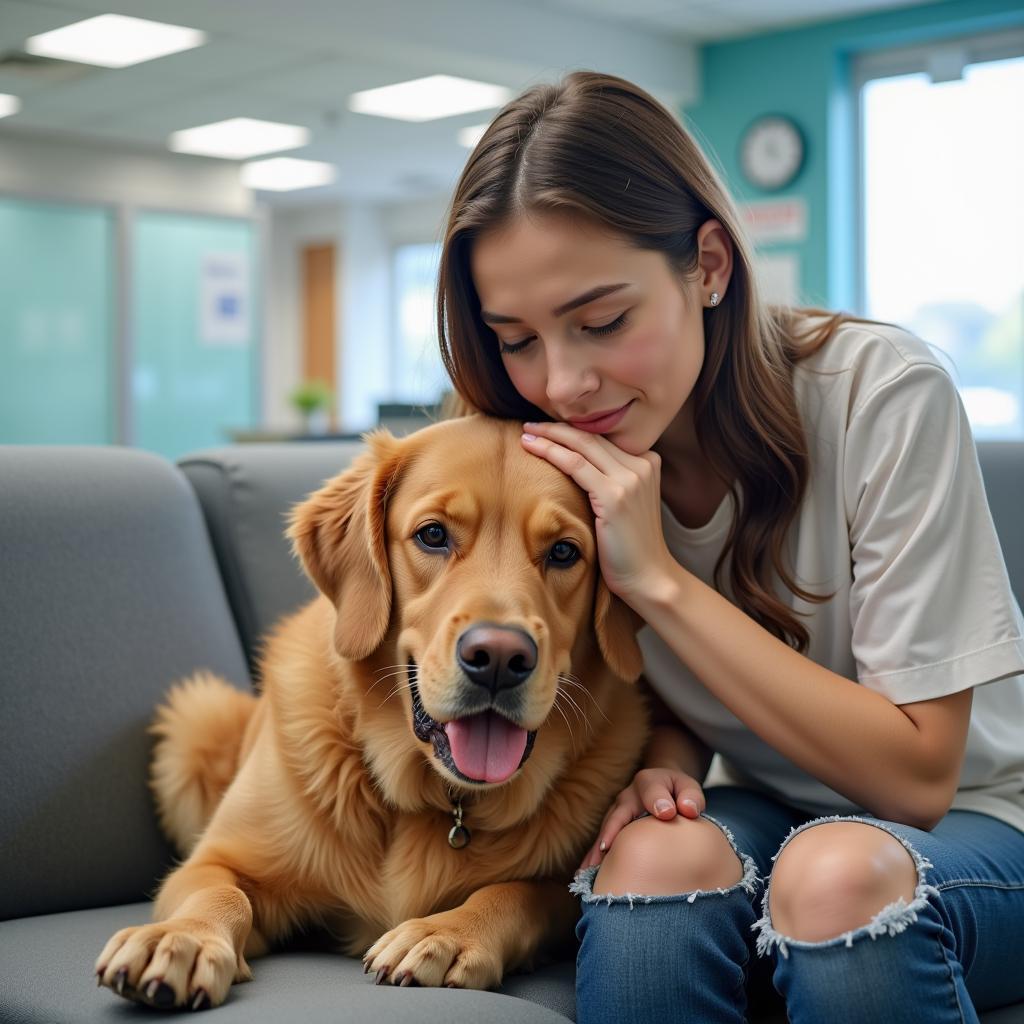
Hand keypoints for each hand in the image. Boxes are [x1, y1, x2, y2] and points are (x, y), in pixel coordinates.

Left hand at [521, 422, 673, 607]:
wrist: (649, 577)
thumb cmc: (631, 547)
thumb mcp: (626, 504)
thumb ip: (611, 481)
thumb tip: (574, 466)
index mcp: (647, 463)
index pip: (602, 438)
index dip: (571, 430)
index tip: (546, 427)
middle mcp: (642, 465)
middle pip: (591, 437)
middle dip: (557, 427)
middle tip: (529, 423)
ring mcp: (630, 479)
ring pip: (581, 445)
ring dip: (549, 435)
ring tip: (525, 431)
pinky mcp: (615, 496)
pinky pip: (575, 466)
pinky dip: (551, 452)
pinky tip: (533, 447)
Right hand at [577, 767, 704, 871]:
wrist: (663, 787)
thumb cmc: (678, 792)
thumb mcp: (689, 788)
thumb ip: (691, 796)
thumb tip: (688, 811)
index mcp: (648, 782)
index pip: (651, 789)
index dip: (657, 800)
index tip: (666, 814)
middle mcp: (627, 796)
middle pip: (618, 813)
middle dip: (613, 830)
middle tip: (607, 849)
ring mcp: (616, 812)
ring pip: (605, 830)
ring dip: (597, 849)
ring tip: (591, 869)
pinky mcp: (612, 828)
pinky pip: (601, 843)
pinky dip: (592, 857)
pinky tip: (585, 873)